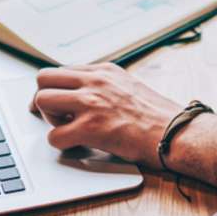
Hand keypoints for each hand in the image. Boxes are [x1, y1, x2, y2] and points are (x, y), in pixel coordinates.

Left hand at [29, 63, 181, 167]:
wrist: (174, 132)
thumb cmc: (157, 116)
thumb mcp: (128, 86)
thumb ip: (103, 86)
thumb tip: (81, 94)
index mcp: (104, 71)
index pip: (61, 70)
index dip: (55, 89)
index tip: (56, 101)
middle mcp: (95, 81)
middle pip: (43, 78)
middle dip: (43, 98)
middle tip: (52, 114)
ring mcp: (91, 103)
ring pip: (41, 100)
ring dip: (49, 119)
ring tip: (67, 128)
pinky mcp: (91, 128)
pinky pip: (54, 136)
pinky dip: (61, 143)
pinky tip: (76, 145)